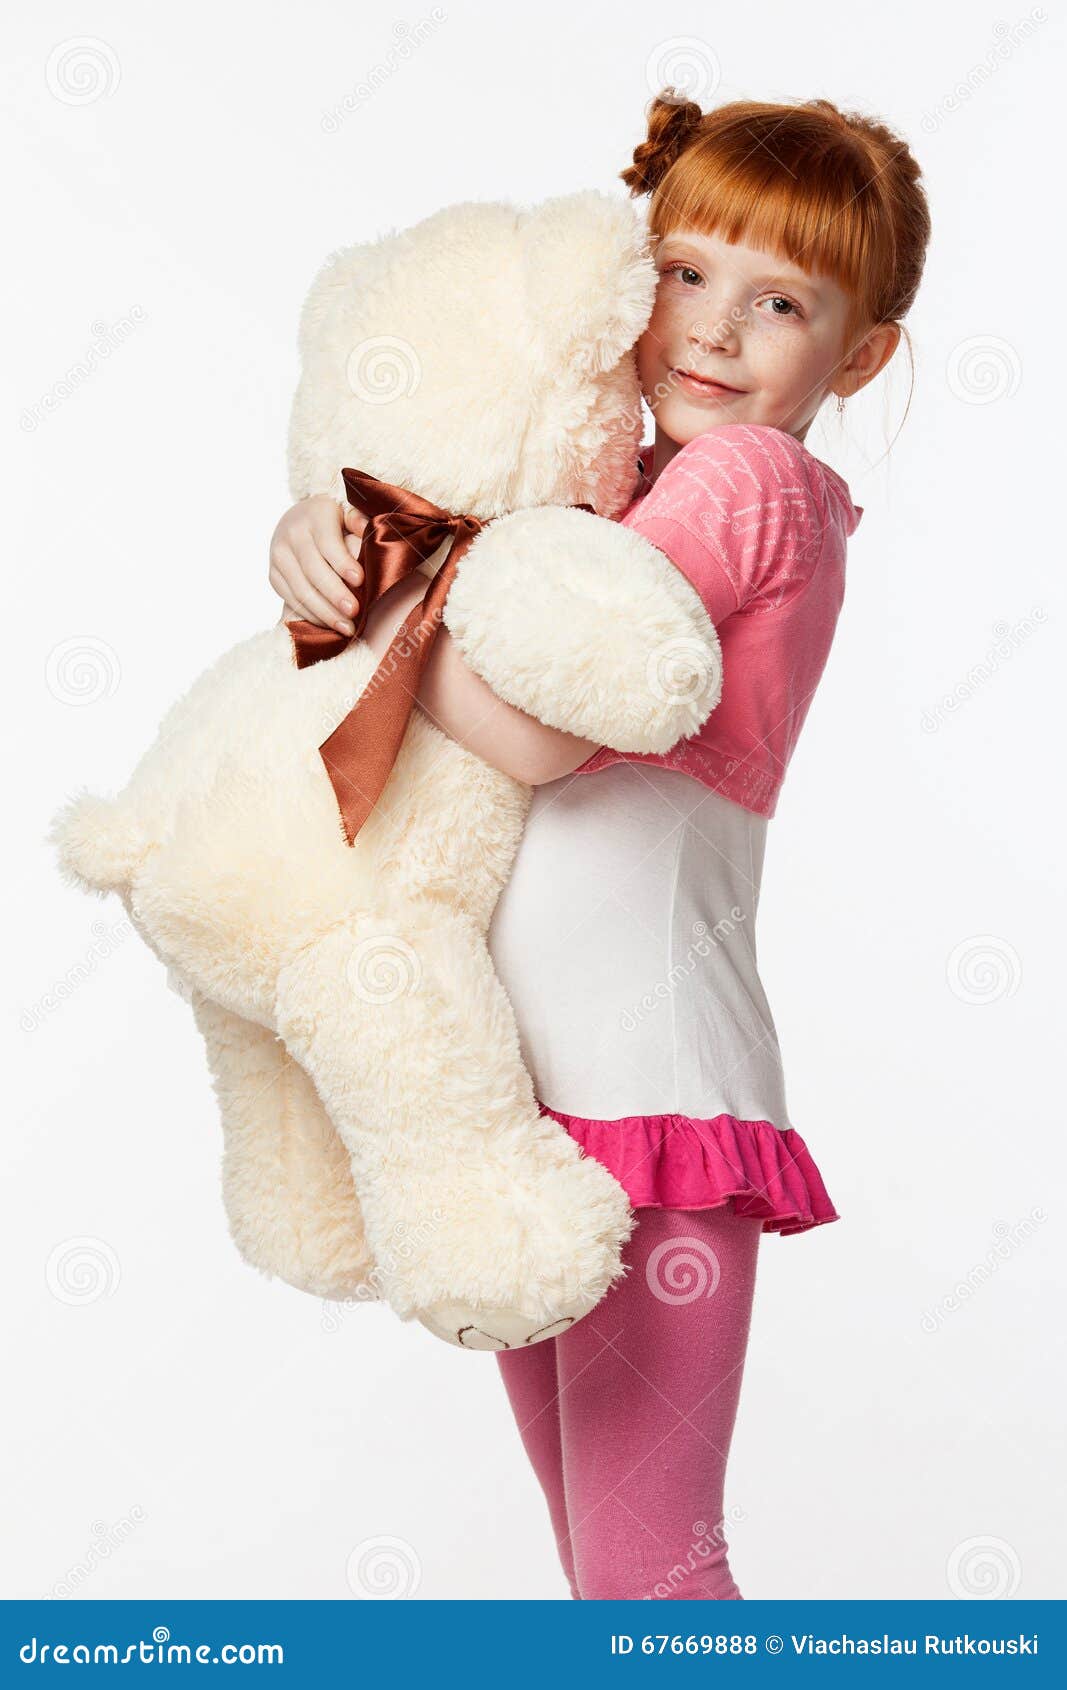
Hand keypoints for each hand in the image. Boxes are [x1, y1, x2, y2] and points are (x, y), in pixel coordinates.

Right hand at [269, 495, 367, 635]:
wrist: (298, 521)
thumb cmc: (334, 522)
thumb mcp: (348, 513)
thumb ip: (358, 520)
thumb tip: (365, 528)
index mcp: (315, 516)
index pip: (328, 542)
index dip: (342, 562)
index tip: (359, 580)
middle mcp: (292, 534)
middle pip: (313, 570)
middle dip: (334, 594)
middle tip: (354, 611)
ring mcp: (279, 556)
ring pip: (301, 589)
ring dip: (325, 612)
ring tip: (347, 627)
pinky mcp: (273, 575)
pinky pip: (291, 600)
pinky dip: (312, 615)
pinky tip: (330, 624)